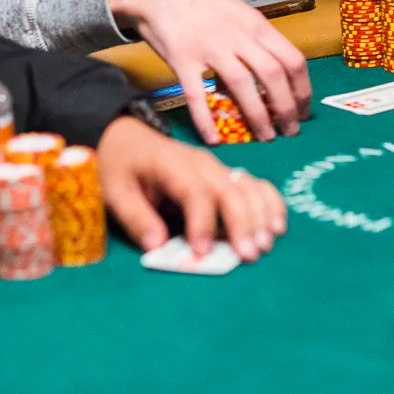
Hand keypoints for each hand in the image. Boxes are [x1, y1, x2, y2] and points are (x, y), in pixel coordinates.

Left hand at [97, 116, 286, 260]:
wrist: (128, 138)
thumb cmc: (122, 166)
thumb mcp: (115, 190)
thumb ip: (136, 217)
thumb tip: (157, 246)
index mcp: (172, 165)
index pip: (194, 192)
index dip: (202, 222)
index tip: (202, 252)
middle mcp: (202, 164)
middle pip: (229, 190)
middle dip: (242, 223)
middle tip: (249, 255)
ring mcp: (218, 168)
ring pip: (248, 187)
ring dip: (261, 215)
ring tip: (266, 245)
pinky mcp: (227, 176)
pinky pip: (256, 186)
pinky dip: (270, 203)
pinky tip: (277, 225)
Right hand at [107, 0, 310, 143]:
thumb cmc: (198, 0)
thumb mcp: (236, 13)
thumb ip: (252, 41)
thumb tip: (268, 76)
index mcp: (255, 24)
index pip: (292, 59)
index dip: (302, 90)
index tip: (304, 111)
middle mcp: (237, 35)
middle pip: (273, 75)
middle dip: (286, 108)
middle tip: (290, 131)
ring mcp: (209, 46)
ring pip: (242, 85)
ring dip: (258, 116)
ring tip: (265, 137)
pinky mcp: (181, 57)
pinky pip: (197, 94)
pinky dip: (207, 120)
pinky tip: (214, 139)